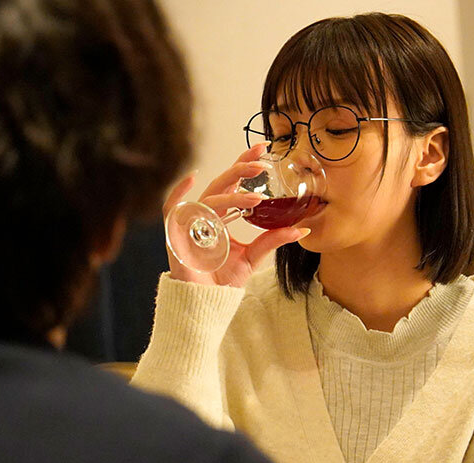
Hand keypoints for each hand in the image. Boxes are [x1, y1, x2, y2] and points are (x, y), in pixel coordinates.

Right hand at [163, 143, 309, 287]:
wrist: (206, 304)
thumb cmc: (223, 280)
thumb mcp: (253, 257)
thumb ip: (272, 240)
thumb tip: (302, 230)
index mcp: (220, 216)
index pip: (232, 183)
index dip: (245, 164)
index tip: (264, 148)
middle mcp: (204, 215)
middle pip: (220, 184)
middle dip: (240, 169)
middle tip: (261, 161)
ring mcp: (189, 224)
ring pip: (208, 200)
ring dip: (231, 195)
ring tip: (255, 198)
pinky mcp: (176, 237)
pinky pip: (171, 210)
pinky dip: (178, 194)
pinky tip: (191, 179)